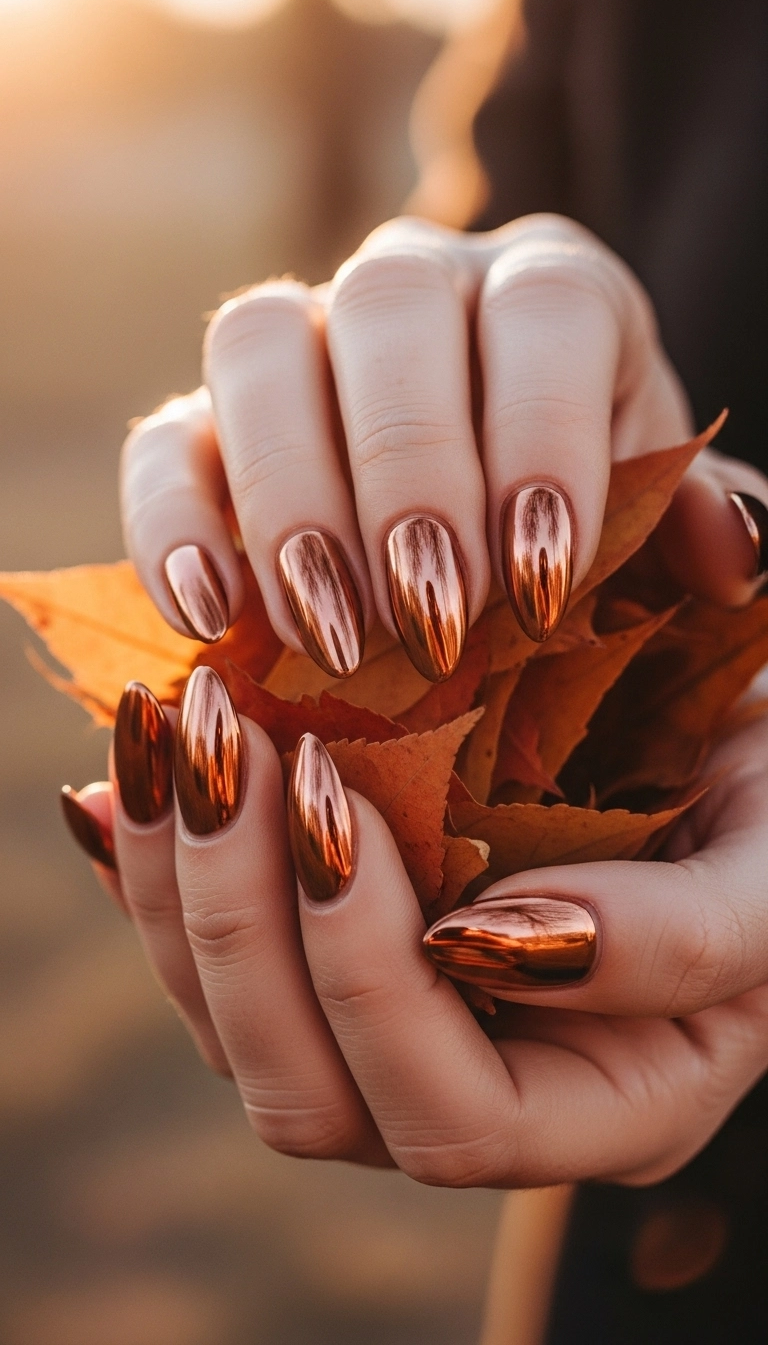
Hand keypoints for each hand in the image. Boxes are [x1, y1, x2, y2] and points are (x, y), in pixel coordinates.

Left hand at [63, 669, 767, 1187]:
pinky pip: (210, 964)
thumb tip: (520, 939)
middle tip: (239, 745)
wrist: (715, 745)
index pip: (460, 1113)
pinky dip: (151, 877)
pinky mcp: (331, 968)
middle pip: (313, 1094)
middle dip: (250, 920)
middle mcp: (489, 1095)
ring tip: (180, 732)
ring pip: (239, 1036)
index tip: (350, 805)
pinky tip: (117, 786)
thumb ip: (695, 931)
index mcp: (612, 1103)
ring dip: (184, 887)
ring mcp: (396, 1036)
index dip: (379, 979)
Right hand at [119, 215, 767, 679]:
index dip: (539, 435)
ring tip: (331, 636)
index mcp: (549, 294)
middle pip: (390, 306)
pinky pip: (162, 437)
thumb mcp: (659, 525)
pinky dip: (173, 523)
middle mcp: (417, 283)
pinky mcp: (206, 419)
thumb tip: (730, 559)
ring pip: (258, 342)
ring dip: (290, 494)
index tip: (541, 583)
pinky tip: (211, 619)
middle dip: (409, 472)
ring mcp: (301, 339)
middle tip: (431, 619)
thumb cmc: (582, 529)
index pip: (543, 311)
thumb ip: (694, 527)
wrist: (478, 537)